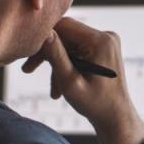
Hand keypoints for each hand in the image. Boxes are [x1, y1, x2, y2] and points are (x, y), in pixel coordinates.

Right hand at [22, 17, 143, 143]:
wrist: (115, 118)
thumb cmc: (94, 104)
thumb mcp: (70, 81)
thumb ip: (56, 56)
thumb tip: (43, 33)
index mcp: (100, 41)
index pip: (64, 25)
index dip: (43, 36)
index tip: (27, 52)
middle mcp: (106, 36)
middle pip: (66, 34)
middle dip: (48, 53)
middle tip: (27, 69)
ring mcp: (106, 41)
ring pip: (69, 44)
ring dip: (57, 64)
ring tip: (53, 90)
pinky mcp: (103, 48)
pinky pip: (78, 50)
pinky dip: (67, 65)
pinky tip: (61, 88)